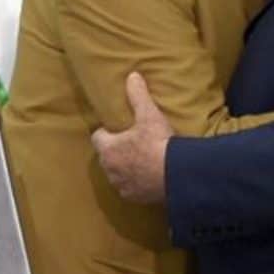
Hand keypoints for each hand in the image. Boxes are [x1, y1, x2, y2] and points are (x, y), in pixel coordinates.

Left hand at [90, 72, 173, 203]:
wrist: (175, 174)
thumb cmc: (157, 143)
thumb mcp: (149, 115)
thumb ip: (138, 95)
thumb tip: (132, 75)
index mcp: (108, 149)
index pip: (98, 137)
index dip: (107, 132)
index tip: (118, 128)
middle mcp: (109, 170)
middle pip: (106, 156)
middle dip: (115, 150)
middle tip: (132, 142)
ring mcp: (121, 185)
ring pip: (116, 174)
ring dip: (125, 168)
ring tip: (142, 160)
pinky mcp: (134, 198)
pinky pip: (129, 188)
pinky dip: (135, 182)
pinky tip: (148, 176)